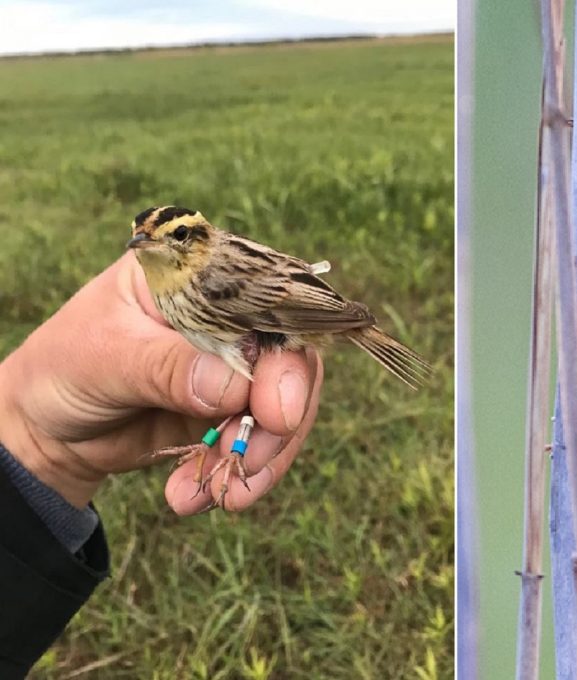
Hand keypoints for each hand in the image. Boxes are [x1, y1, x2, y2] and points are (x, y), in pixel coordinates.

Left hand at [0, 253, 320, 513]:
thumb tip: (234, 384)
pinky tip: (193, 497)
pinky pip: (258, 444)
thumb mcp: (104, 357)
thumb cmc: (62, 366)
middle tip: (250, 463)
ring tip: (222, 495)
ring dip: (260, 459)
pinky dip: (236, 475)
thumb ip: (166, 366)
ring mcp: (236, 367)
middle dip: (280, 421)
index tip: (278, 413)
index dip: (286, 357)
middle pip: (293, 361)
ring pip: (284, 410)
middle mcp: (232, 318)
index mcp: (204, 277)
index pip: (269, 306)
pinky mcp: (231, 411)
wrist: (43, 427)